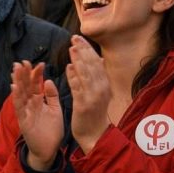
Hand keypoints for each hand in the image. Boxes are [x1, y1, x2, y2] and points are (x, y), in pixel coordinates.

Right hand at [11, 61, 63, 170]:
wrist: (49, 150)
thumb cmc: (52, 131)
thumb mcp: (55, 110)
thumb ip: (52, 96)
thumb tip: (48, 80)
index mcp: (38, 101)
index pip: (36, 85)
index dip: (36, 74)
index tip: (40, 64)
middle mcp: (30, 104)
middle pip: (26, 86)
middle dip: (24, 74)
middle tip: (23, 62)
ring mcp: (26, 112)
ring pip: (20, 94)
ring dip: (18, 81)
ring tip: (16, 69)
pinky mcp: (23, 120)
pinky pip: (19, 107)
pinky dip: (16, 97)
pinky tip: (14, 87)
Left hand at [67, 35, 111, 153]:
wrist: (94, 135)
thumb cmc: (92, 113)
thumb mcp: (93, 92)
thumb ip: (87, 77)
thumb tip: (86, 60)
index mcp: (104, 85)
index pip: (96, 63)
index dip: (88, 49)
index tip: (80, 38)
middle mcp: (102, 89)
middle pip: (93, 65)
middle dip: (84, 50)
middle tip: (74, 37)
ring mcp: (94, 97)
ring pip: (87, 74)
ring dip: (79, 60)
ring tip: (72, 47)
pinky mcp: (84, 104)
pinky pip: (78, 87)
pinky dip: (74, 76)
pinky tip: (69, 67)